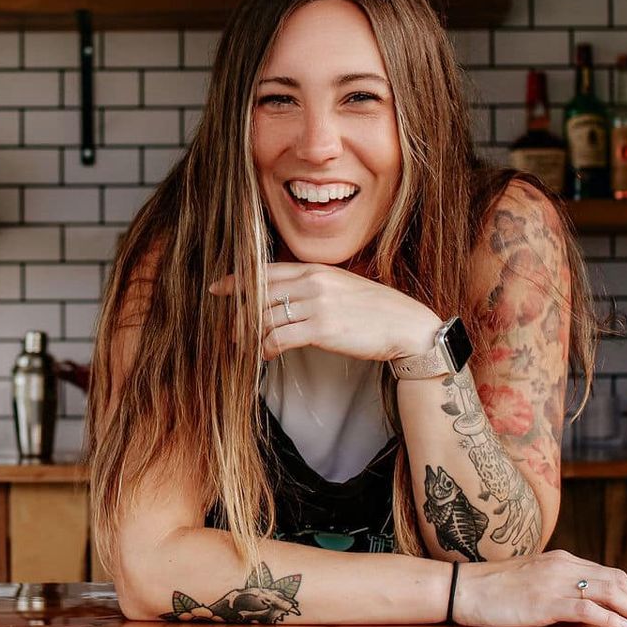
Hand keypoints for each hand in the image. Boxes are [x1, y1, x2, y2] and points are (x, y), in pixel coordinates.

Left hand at [209, 263, 439, 362]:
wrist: (406, 325)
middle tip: (230, 330)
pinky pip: (279, 338)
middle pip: (260, 294)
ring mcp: (316, 304)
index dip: (238, 280)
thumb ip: (314, 285)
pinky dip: (266, 349)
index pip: (267, 270)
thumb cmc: (376, 310)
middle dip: (239, 313)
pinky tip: (265, 356)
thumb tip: (287, 296)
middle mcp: (313, 282)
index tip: (219, 287)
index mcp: (316, 269)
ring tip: (246, 348)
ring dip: (251, 336)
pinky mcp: (321, 329)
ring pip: (266, 317)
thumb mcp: (342, 286)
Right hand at [453, 550, 626, 626]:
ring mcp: (553, 582)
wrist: (463, 588)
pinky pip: (585, 607)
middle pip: (614, 580)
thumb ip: (559, 586)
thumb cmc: (493, 589)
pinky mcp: (544, 601)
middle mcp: (562, 566)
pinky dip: (609, 617)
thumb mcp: (532, 581)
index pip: (607, 573)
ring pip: (606, 591)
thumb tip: (586, 604)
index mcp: (561, 560)